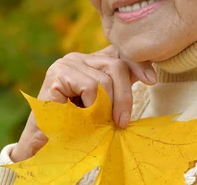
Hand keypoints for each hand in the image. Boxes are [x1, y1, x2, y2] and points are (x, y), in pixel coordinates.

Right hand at [9, 45, 156, 161]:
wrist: (45, 144)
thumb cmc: (76, 126)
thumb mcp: (103, 106)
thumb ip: (118, 90)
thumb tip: (148, 78)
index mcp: (91, 62)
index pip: (120, 53)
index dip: (138, 64)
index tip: (151, 80)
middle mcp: (79, 58)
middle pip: (116, 64)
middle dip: (125, 95)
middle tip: (121, 121)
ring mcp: (67, 63)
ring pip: (105, 78)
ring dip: (107, 105)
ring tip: (98, 121)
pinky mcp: (58, 73)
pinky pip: (90, 85)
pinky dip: (93, 105)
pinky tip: (85, 116)